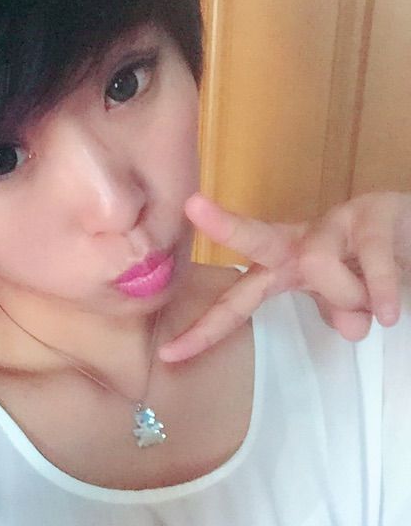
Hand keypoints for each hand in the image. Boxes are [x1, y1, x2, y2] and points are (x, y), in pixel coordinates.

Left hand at [159, 191, 410, 362]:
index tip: (168, 354)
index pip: (237, 299)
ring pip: (319, 265)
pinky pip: (372, 260)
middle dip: (223, 224)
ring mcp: (335, 225)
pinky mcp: (372, 216)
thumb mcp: (343, 297)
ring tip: (376, 306)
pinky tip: (390, 311)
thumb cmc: (366, 266)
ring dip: (348, 296)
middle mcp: (301, 242)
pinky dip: (382, 291)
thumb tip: (354, 328)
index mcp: (283, 267)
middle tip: (193, 204)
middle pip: (254, 236)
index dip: (205, 328)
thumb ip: (336, 311)